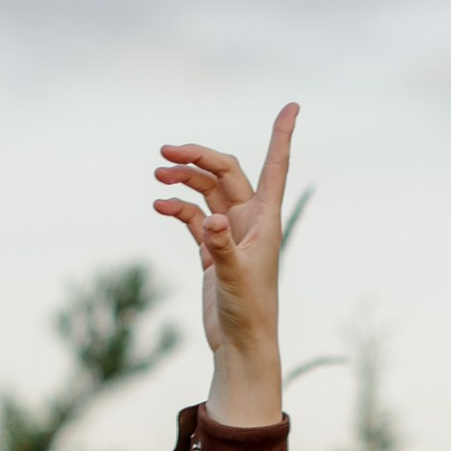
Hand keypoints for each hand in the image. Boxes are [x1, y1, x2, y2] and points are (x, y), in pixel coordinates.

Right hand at [153, 107, 296, 426]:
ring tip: (157, 174)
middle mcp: (249, 220)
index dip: (282, 134)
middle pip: (225, 172)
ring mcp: (229, 233)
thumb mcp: (235, 277)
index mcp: (265, 219)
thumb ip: (222, 246)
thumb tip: (211, 220)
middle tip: (166, 150)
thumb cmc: (249, 312)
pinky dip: (176, 208)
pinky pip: (193, 217)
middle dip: (198, 156)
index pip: (275, 166)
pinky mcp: (212, 250)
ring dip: (184, 179)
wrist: (240, 345)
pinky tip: (159, 206)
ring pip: (206, 191)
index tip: (292, 105)